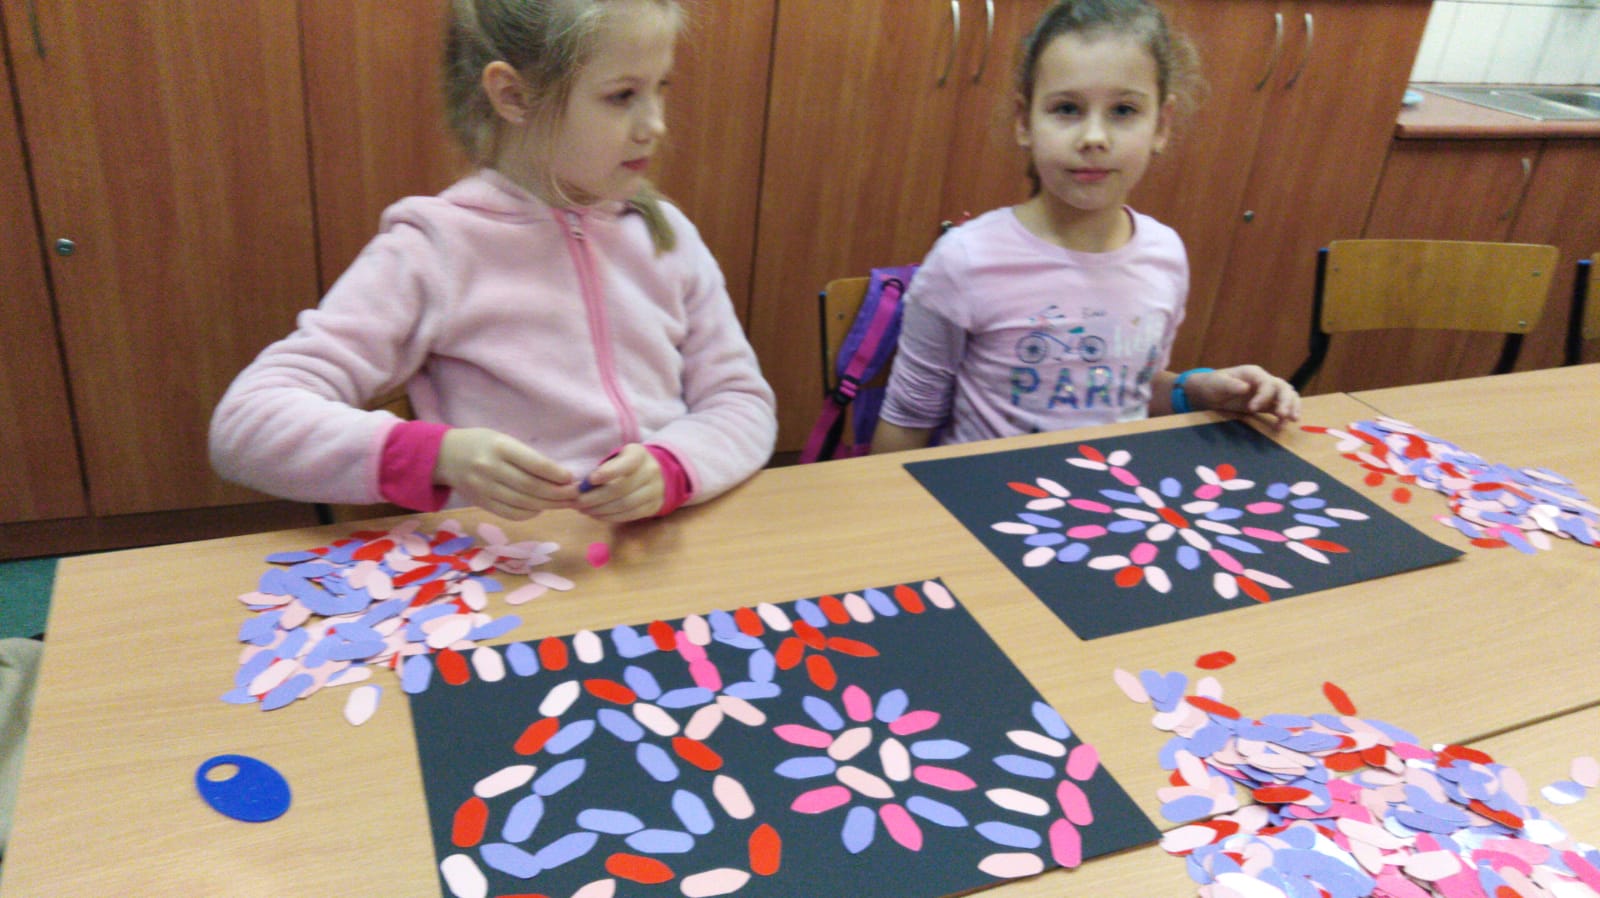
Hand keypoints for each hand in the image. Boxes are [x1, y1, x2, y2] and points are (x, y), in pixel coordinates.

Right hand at [434, 428, 579, 519]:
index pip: (534, 464)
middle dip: (558, 494)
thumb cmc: (481, 443)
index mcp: (499, 447)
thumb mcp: (502, 439)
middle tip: (575, 495)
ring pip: (523, 503)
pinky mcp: (481, 503)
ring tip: (565, 503)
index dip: (556, 474)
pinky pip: (510, 513)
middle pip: (531, 487)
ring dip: (548, 505)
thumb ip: (526, 456)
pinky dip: (530, 513)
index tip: (572, 478)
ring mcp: (484, 488)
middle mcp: (491, 468)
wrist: (444, 455)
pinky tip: (541, 508)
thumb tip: (560, 476)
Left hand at [575, 443, 664, 522]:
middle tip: (577, 502)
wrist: (659, 475)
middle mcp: (651, 472)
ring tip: (583, 510)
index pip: (627, 464)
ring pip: (625, 505)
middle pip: (621, 488)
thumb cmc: (628, 464)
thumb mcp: (619, 457)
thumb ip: (603, 468)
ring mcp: (655, 491)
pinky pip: (629, 515)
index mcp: (639, 455)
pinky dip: (609, 517)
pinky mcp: (652, 507)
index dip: (608, 472)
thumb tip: (581, 486)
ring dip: (600, 510)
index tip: (589, 480)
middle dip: (595, 497)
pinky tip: (596, 515)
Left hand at [1189, 365, 1301, 428]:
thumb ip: (1230, 384)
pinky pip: (1280, 407)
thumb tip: (1246, 388)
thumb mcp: (1218, 383)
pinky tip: (1282, 425)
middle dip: (1286, 401)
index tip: (1252, 408)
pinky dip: (1285, 415)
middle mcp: (1264, 381)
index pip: (1267, 382)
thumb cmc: (1213, 384)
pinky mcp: (1265, 404)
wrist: (1209, 392)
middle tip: (1282, 415)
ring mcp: (1266, 392)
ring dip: (1292, 407)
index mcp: (1253, 373)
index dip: (1264, 395)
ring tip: (1291, 420)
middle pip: (1283, 387)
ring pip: (1287, 396)